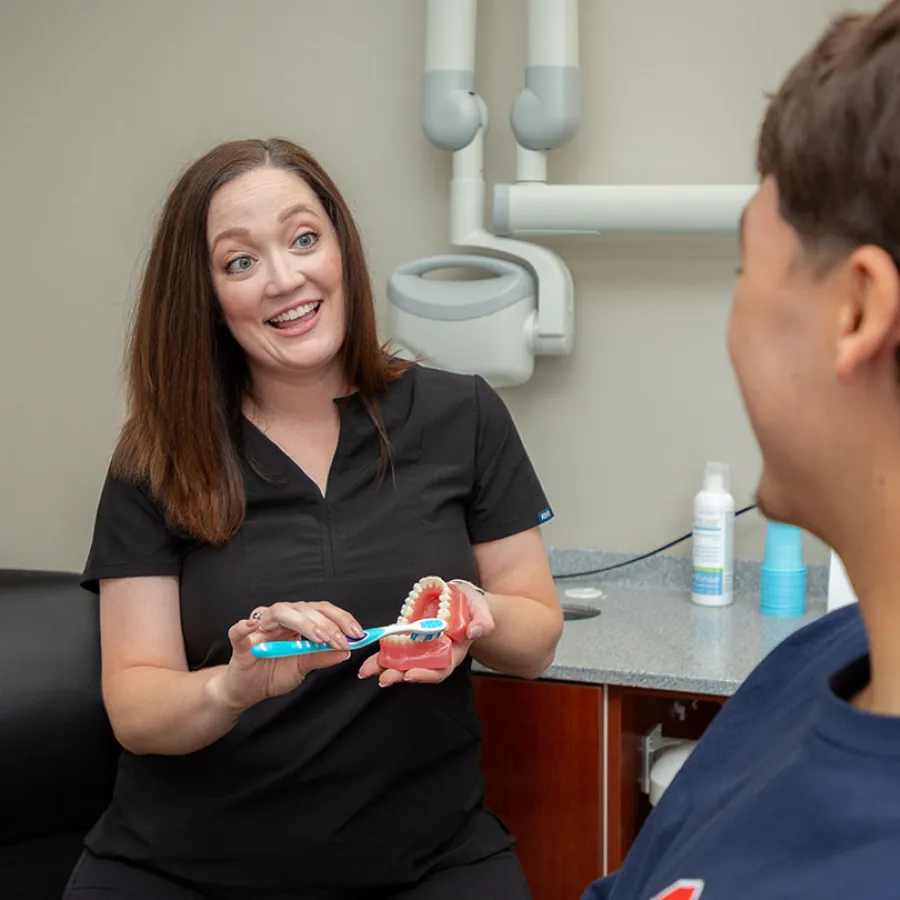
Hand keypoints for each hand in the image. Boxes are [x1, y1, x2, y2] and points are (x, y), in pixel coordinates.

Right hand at [216, 601, 364, 711]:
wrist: (247, 691)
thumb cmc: (273, 674)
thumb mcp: (303, 667)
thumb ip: (321, 656)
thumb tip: (346, 651)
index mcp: (298, 621)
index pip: (322, 611)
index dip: (341, 619)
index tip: (357, 633)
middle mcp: (281, 619)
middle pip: (306, 609)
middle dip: (327, 624)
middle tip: (341, 640)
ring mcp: (260, 627)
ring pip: (280, 612)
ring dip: (303, 623)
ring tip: (318, 638)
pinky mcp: (241, 641)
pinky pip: (239, 630)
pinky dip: (244, 626)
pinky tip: (253, 626)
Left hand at [357, 582, 494, 686]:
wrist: (462, 597)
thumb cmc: (474, 607)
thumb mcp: (483, 611)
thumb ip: (483, 622)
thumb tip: (475, 631)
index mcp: (454, 652)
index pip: (440, 669)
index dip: (425, 674)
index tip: (410, 674)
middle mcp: (436, 653)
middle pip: (417, 669)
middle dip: (399, 674)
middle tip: (384, 678)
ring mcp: (422, 646)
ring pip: (402, 661)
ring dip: (384, 667)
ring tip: (367, 671)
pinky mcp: (411, 636)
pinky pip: (395, 647)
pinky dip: (381, 653)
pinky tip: (369, 659)